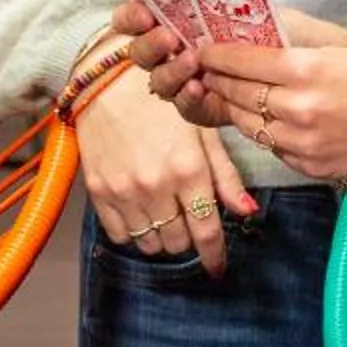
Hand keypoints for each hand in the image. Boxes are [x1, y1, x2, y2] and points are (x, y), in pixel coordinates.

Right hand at [76, 69, 257, 273]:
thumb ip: (225, 175)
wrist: (105, 79)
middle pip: (179, 242)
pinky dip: (133, 232)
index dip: (215, 255)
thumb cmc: (161, 100)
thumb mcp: (201, 131)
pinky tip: (140, 211)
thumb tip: (247, 211)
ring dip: (162, 236)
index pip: (207, 231)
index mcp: (188, 169)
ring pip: (150, 243)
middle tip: (187, 217)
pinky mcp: (98, 190)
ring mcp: (124, 190)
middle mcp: (156, 185)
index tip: (218, 267)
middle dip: (189, 235)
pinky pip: (120, 235)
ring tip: (164, 213)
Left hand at [137, 27, 346, 182]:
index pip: (241, 61)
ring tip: (226, 92)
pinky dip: (264, 131)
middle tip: (203, 69)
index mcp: (307, 71)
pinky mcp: (312, 168)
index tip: (201, 48)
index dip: (215, 54)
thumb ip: (294, 43)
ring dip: (234, 108)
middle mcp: (299, 110)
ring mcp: (304, 144)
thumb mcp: (341, 47)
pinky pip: (272, 147)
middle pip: (236, 94)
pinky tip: (264, 118)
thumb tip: (252, 34)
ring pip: (248, 125)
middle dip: (217, 80)